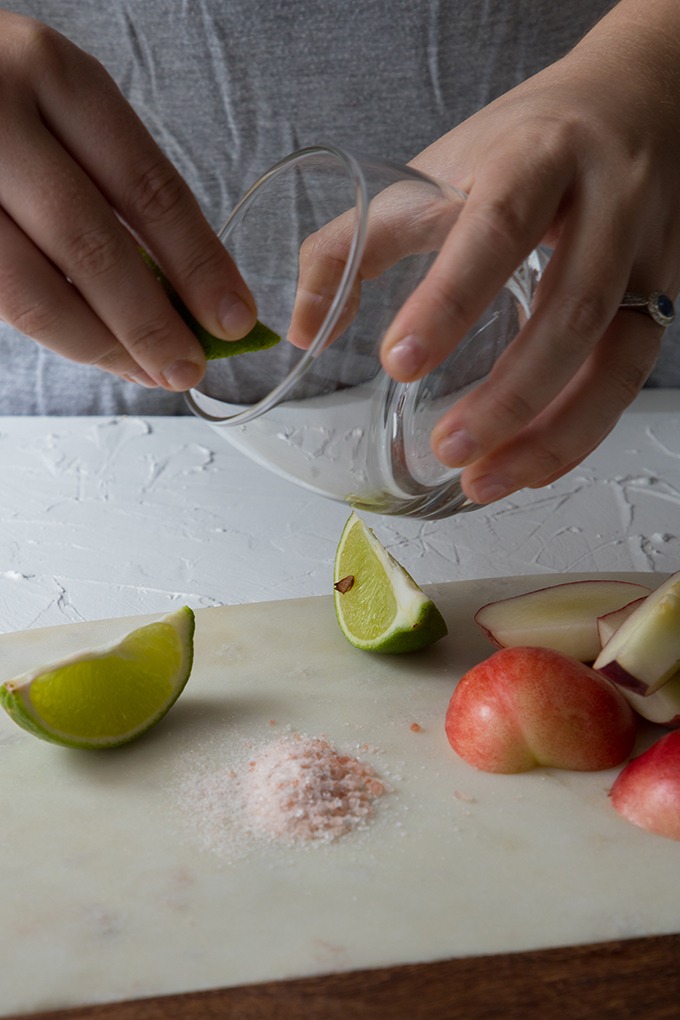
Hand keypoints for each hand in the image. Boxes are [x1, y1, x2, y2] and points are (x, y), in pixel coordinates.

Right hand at [0, 13, 255, 391]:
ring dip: (102, 345)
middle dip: (150, 324)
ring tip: (147, 371)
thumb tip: (186, 296)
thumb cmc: (6, 100)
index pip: (146, 187)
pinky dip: (60, 333)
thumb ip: (119, 187)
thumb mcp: (66, 109)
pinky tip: (98, 347)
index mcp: (54, 76)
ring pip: (35, 292)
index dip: (199, 264)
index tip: (234, 317)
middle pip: (92, 246)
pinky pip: (6, 301)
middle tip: (189, 367)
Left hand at [383, 0, 679, 502]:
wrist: (637, 101)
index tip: (399, 364)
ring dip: (552, 433)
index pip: (495, 228)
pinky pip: (629, 378)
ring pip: (615, 358)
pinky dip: (580, 432)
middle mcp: (605, 205)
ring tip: (483, 481)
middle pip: (573, 307)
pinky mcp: (664, 296)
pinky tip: (529, 467)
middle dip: (511, 392)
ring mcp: (645, 256)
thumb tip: (304, 328)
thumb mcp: (435, 170)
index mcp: (534, 159)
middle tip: (448, 448)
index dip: (449, 300)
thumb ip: (356, 241)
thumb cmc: (522, 144)